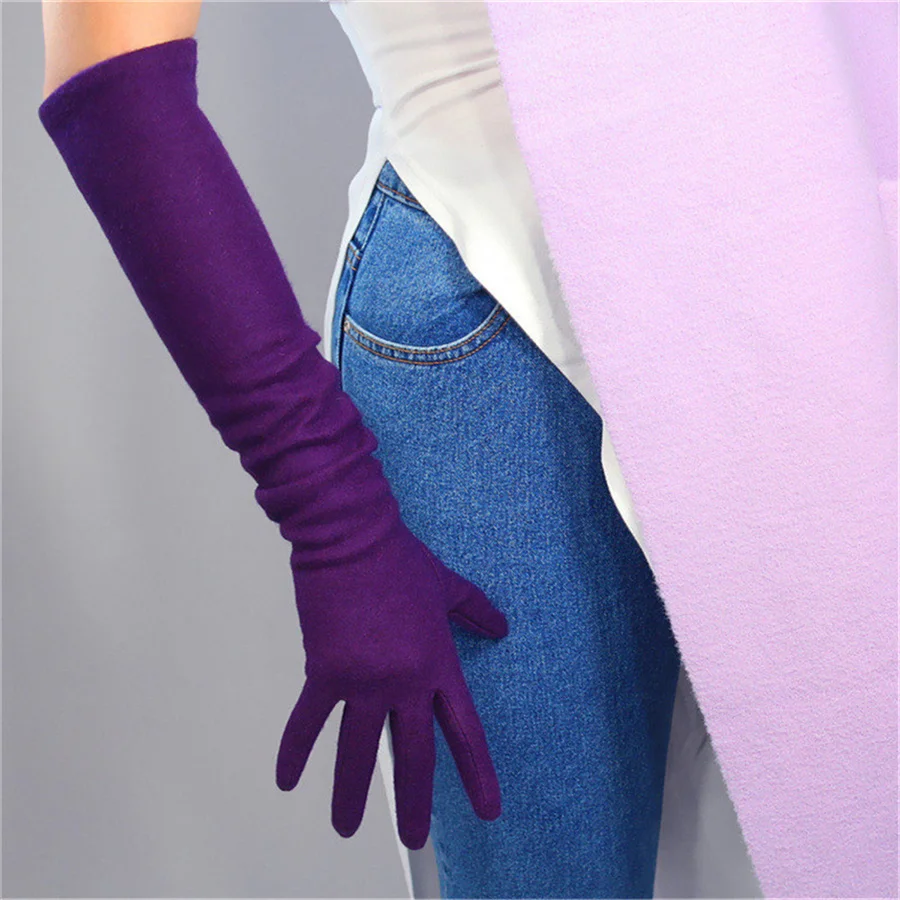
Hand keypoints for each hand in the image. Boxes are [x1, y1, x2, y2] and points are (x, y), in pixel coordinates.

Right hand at [276, 521, 508, 849]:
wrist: (350, 538)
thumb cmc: (399, 558)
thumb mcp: (446, 585)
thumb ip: (476, 610)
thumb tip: (501, 628)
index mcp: (438, 663)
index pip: (464, 730)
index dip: (477, 773)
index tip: (488, 809)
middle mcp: (404, 682)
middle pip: (413, 755)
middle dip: (415, 801)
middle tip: (414, 838)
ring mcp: (363, 681)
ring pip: (359, 751)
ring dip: (351, 795)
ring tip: (346, 830)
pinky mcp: (324, 672)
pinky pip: (308, 721)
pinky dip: (295, 751)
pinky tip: (286, 781)